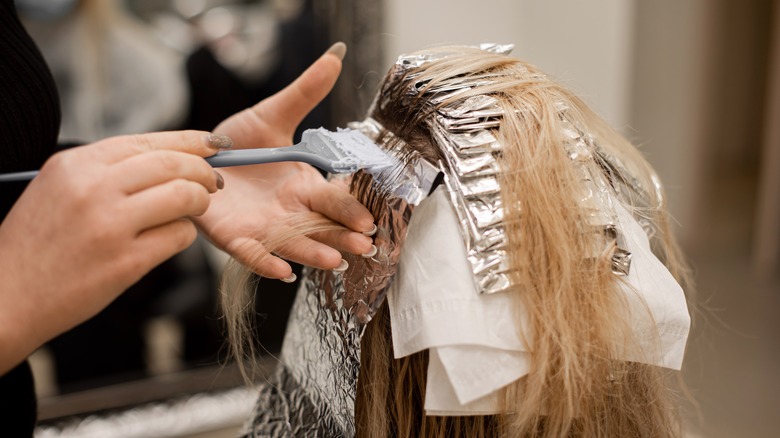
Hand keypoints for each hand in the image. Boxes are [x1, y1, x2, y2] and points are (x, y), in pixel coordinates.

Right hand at [0, 131, 223, 372]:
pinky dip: (184, 234)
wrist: (7, 296)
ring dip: (200, 201)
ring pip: (184, 196)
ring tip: (196, 208)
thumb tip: (170, 158)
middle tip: (215, 181)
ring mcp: (110, 225)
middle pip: (173, 165)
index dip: (189, 141)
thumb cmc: (38, 243)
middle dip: (204, 171)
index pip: (148, 141)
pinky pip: (179, 236)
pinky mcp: (126, 262)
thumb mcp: (59, 188)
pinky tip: (172, 237)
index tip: (213, 144)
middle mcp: (93, 188)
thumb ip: (106, 170)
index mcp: (75, 165)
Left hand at [194, 43, 374, 278]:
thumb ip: (304, 93)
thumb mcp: (272, 115)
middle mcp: (288, 210)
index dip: (350, 209)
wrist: (196, 157)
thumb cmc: (239, 142)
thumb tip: (335, 56)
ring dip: (312, 253)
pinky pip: (252, 254)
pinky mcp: (234, 237)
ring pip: (293, 244)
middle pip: (320, 227)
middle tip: (365, 247)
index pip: (332, 199)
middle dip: (342, 238)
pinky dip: (266, 262)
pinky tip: (281, 272)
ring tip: (332, 261)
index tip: (369, 220)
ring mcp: (263, 226)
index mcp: (303, 185)